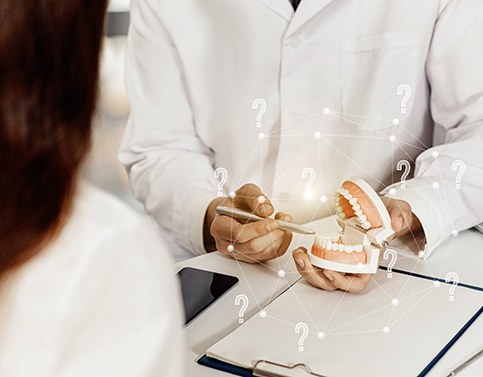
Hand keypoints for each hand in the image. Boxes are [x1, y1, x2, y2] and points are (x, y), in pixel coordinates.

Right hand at [203, 183, 292, 262]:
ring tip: (284, 220)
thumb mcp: (243, 192)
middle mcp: (226, 244)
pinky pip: (270, 256)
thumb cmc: (236, 204)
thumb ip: (254, 197)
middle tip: (284, 219)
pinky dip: (281, 243)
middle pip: (253, 246)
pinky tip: (284, 231)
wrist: (233, 213)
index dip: (259, 229)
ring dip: (279, 237)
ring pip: (263, 252)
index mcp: (220, 227)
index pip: (239, 234)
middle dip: (273, 233)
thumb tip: (266, 210)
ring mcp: (238, 254)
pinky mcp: (251, 258)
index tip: (274, 222)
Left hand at [292, 197, 421, 291]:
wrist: (378, 210)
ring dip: (307, 269)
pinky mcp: (330, 252)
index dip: (342, 282)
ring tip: (298, 254)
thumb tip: (396, 224)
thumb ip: (400, 215)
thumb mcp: (400, 210)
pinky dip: (305, 260)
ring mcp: (340, 259)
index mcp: (369, 261)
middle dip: (316, 275)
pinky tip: (300, 251)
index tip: (330, 272)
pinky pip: (316, 263)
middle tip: (305, 260)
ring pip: (321, 276)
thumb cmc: (388, 215)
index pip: (356, 283)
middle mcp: (353, 264)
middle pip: (333, 283)